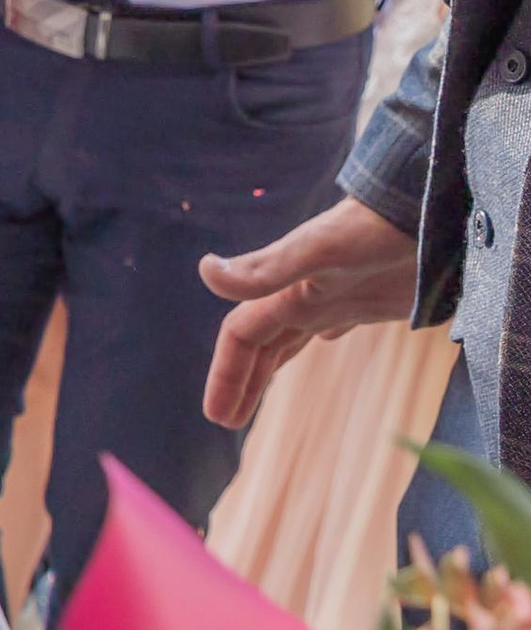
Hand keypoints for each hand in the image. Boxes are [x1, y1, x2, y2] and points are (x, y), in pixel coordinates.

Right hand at [199, 195, 418, 427]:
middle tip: (225, 421)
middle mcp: (303, 297)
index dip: (226, 375)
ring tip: (257, 394)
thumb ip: (264, 268)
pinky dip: (318, 338)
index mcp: (287, 293)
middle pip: (260, 344)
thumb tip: (205, 271)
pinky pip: (330, 324)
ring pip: (289, 338)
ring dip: (268, 366)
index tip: (217, 416)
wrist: (424, 208)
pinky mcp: (367, 299)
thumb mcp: (317, 253)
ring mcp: (334, 298)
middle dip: (240, 381)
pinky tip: (325, 341)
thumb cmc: (374, 232)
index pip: (243, 336)